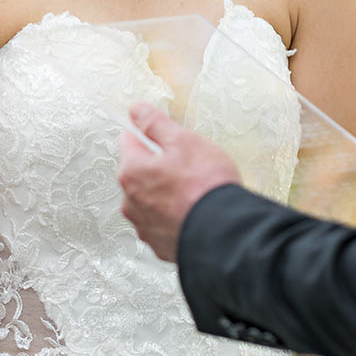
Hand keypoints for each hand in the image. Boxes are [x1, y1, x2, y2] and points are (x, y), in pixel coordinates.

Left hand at [118, 103, 241, 261]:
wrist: (226, 233)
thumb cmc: (204, 185)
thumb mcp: (183, 141)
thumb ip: (155, 123)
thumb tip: (136, 110)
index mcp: (131, 172)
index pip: (129, 139)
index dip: (149, 133)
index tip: (168, 135)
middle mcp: (130, 202)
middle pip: (139, 171)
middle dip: (159, 165)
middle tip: (189, 164)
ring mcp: (144, 226)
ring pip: (151, 198)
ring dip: (166, 192)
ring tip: (194, 190)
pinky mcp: (160, 245)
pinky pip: (163, 222)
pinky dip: (174, 215)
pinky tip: (194, 211)